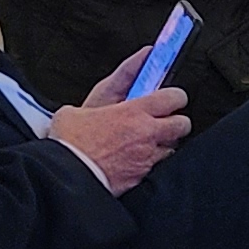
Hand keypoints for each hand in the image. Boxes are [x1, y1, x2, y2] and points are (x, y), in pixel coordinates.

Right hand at [47, 41, 188, 194]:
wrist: (66, 177)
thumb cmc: (70, 142)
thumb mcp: (83, 105)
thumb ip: (110, 88)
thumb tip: (130, 69)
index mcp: (135, 112)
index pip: (174, 97)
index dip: (175, 97)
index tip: (170, 97)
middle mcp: (147, 134)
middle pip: (182, 124)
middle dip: (175, 121)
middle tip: (163, 120)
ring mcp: (147, 158)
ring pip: (173, 148)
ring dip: (164, 144)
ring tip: (148, 142)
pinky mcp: (141, 179)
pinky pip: (157, 169)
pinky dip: (151, 164)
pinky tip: (137, 161)